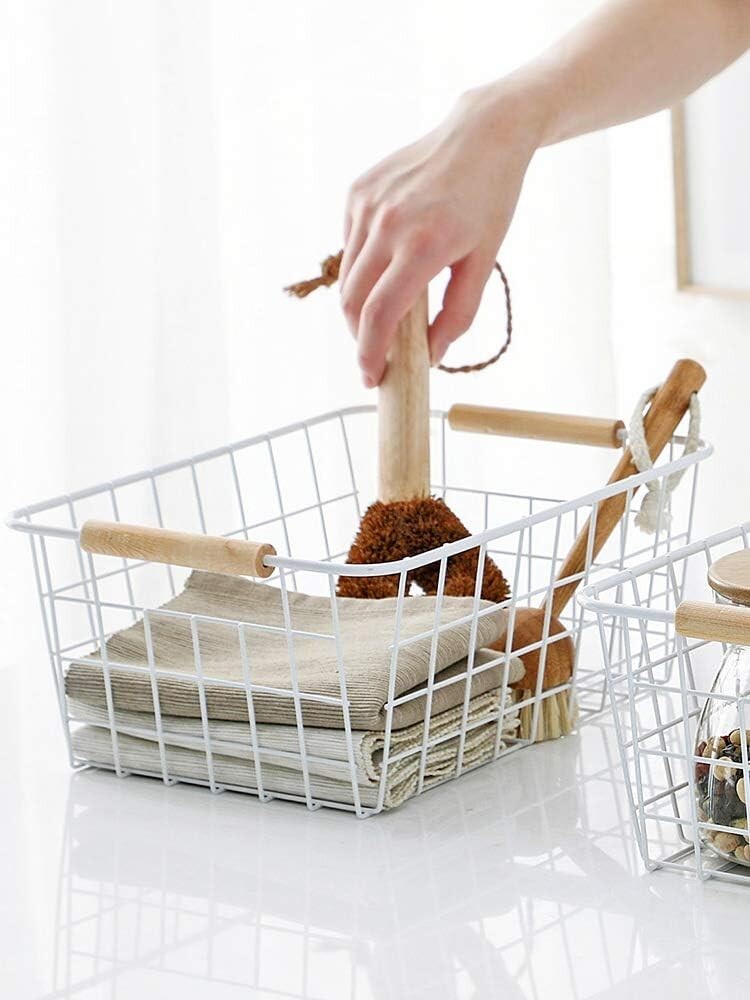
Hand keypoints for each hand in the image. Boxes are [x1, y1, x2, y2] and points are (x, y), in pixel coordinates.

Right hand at [339, 83, 543, 386]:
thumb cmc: (489, 200)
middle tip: (376, 355)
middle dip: (360, 336)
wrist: (481, 134)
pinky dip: (361, 268)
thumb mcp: (484, 262)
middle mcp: (388, 224)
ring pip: (347, 276)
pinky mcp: (357, 192)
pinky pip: (349, 246)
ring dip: (358, 306)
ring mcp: (367, 205)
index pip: (380, 315)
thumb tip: (431, 355)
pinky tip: (386, 265)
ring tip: (383, 315)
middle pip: (353, 301)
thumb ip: (458, 314)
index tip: (371, 378)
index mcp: (423, 246)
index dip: (370, 353)